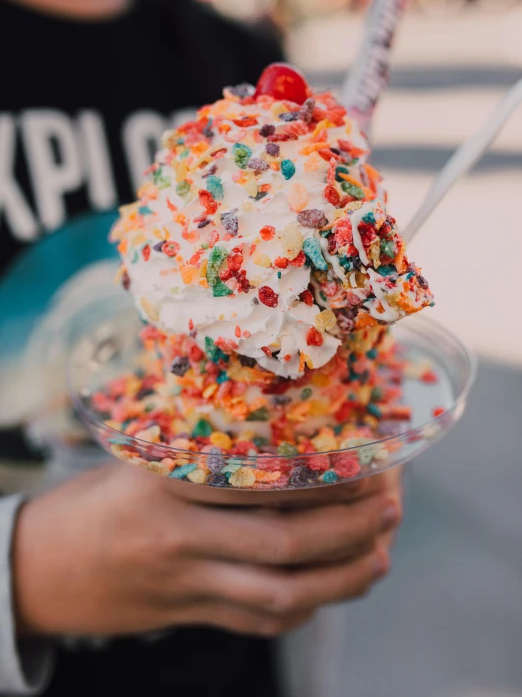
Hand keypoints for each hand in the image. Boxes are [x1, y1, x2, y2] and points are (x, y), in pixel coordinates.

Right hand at [13, 463, 401, 637]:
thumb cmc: (100, 500)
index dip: (319, 477)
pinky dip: (304, 608)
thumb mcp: (142, 461)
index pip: (258, 481)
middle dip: (346, 528)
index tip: (365, 462)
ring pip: (278, 593)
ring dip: (339, 579)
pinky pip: (258, 621)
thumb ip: (203, 455)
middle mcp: (178, 538)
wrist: (42, 569)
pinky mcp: (189, 617)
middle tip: (392, 506)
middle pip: (280, 542)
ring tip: (380, 555)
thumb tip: (286, 437)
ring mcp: (184, 586)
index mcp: (166, 485)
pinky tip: (335, 589)